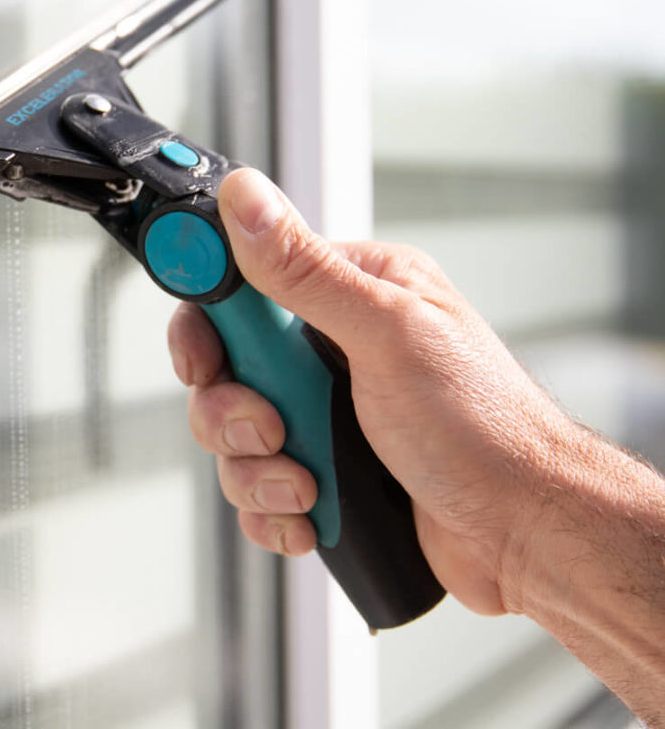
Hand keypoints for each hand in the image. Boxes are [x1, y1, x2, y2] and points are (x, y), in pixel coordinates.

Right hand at [167, 167, 580, 617]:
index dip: (209, 322)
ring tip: (310, 487)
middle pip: (226, 371)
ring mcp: (328, 415)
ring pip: (235, 438)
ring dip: (258, 473)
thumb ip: (304, 270)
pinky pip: (259, 491)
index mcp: (353, 292)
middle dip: (235, 414)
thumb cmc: (484, 426)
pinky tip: (310, 518)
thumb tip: (245, 196)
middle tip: (274, 430)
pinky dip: (273, 512)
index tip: (204, 357)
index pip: (244, 284)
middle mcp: (335, 350)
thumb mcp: (386, 333)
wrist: (525, 532)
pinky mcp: (327, 475)